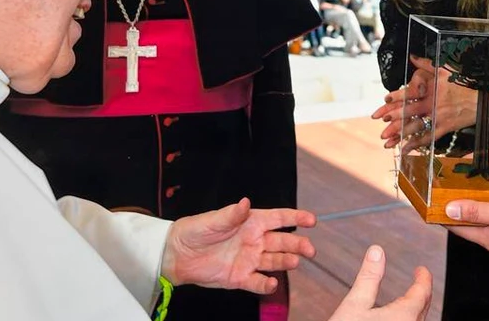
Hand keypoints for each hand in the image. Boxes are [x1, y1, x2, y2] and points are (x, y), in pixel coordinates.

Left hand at [161, 198, 316, 293]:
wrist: (176, 255)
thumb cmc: (194, 231)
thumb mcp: (212, 220)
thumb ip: (231, 214)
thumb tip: (245, 202)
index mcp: (251, 222)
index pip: (279, 218)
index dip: (296, 218)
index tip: (312, 220)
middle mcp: (255, 240)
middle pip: (283, 242)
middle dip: (298, 245)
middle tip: (309, 250)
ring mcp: (249, 260)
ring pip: (274, 261)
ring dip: (286, 262)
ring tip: (294, 263)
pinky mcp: (240, 277)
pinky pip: (258, 282)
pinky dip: (266, 284)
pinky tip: (271, 284)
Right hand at [327, 245, 432, 320]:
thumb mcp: (355, 305)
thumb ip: (369, 278)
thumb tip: (377, 251)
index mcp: (405, 316)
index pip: (422, 293)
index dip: (423, 279)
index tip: (421, 270)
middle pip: (424, 310)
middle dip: (422, 294)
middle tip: (418, 282)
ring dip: (416, 311)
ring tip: (409, 302)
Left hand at [371, 56, 478, 149]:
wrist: (483, 100)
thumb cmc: (465, 83)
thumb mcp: (446, 70)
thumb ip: (427, 64)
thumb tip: (412, 56)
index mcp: (431, 90)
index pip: (411, 93)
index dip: (397, 96)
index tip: (385, 99)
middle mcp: (433, 104)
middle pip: (409, 111)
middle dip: (392, 116)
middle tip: (379, 120)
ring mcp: (438, 117)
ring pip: (415, 126)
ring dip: (399, 133)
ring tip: (385, 140)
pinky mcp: (444, 128)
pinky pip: (427, 138)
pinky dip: (415, 144)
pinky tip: (404, 149)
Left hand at [444, 199, 488, 266]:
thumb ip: (477, 211)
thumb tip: (450, 211)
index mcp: (488, 239)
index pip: (458, 228)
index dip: (444, 217)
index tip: (433, 207)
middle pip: (473, 228)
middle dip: (462, 213)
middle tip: (453, 196)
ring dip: (481, 213)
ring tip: (476, 197)